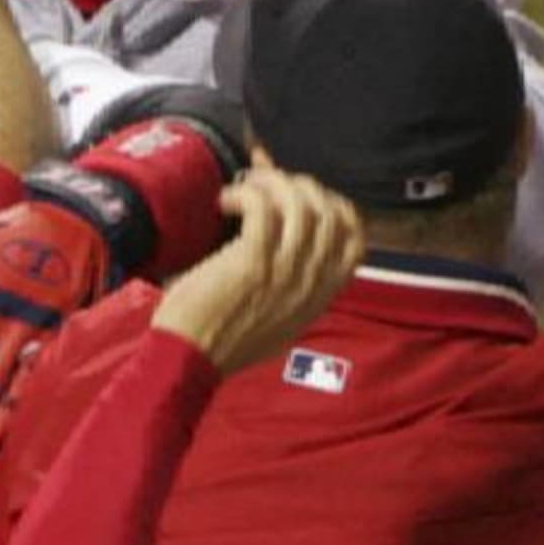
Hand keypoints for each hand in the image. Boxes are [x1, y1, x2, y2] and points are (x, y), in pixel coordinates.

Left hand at [152, 167, 362, 372]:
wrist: (188, 360)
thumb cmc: (219, 337)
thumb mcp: (276, 321)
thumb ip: (291, 289)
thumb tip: (284, 242)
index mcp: (320, 296)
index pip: (355, 240)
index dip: (335, 207)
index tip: (303, 197)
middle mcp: (311, 283)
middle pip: (330, 215)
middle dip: (300, 187)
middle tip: (266, 184)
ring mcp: (284, 273)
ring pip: (300, 207)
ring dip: (271, 184)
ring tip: (243, 186)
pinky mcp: (251, 265)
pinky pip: (263, 210)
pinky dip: (247, 194)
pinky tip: (225, 200)